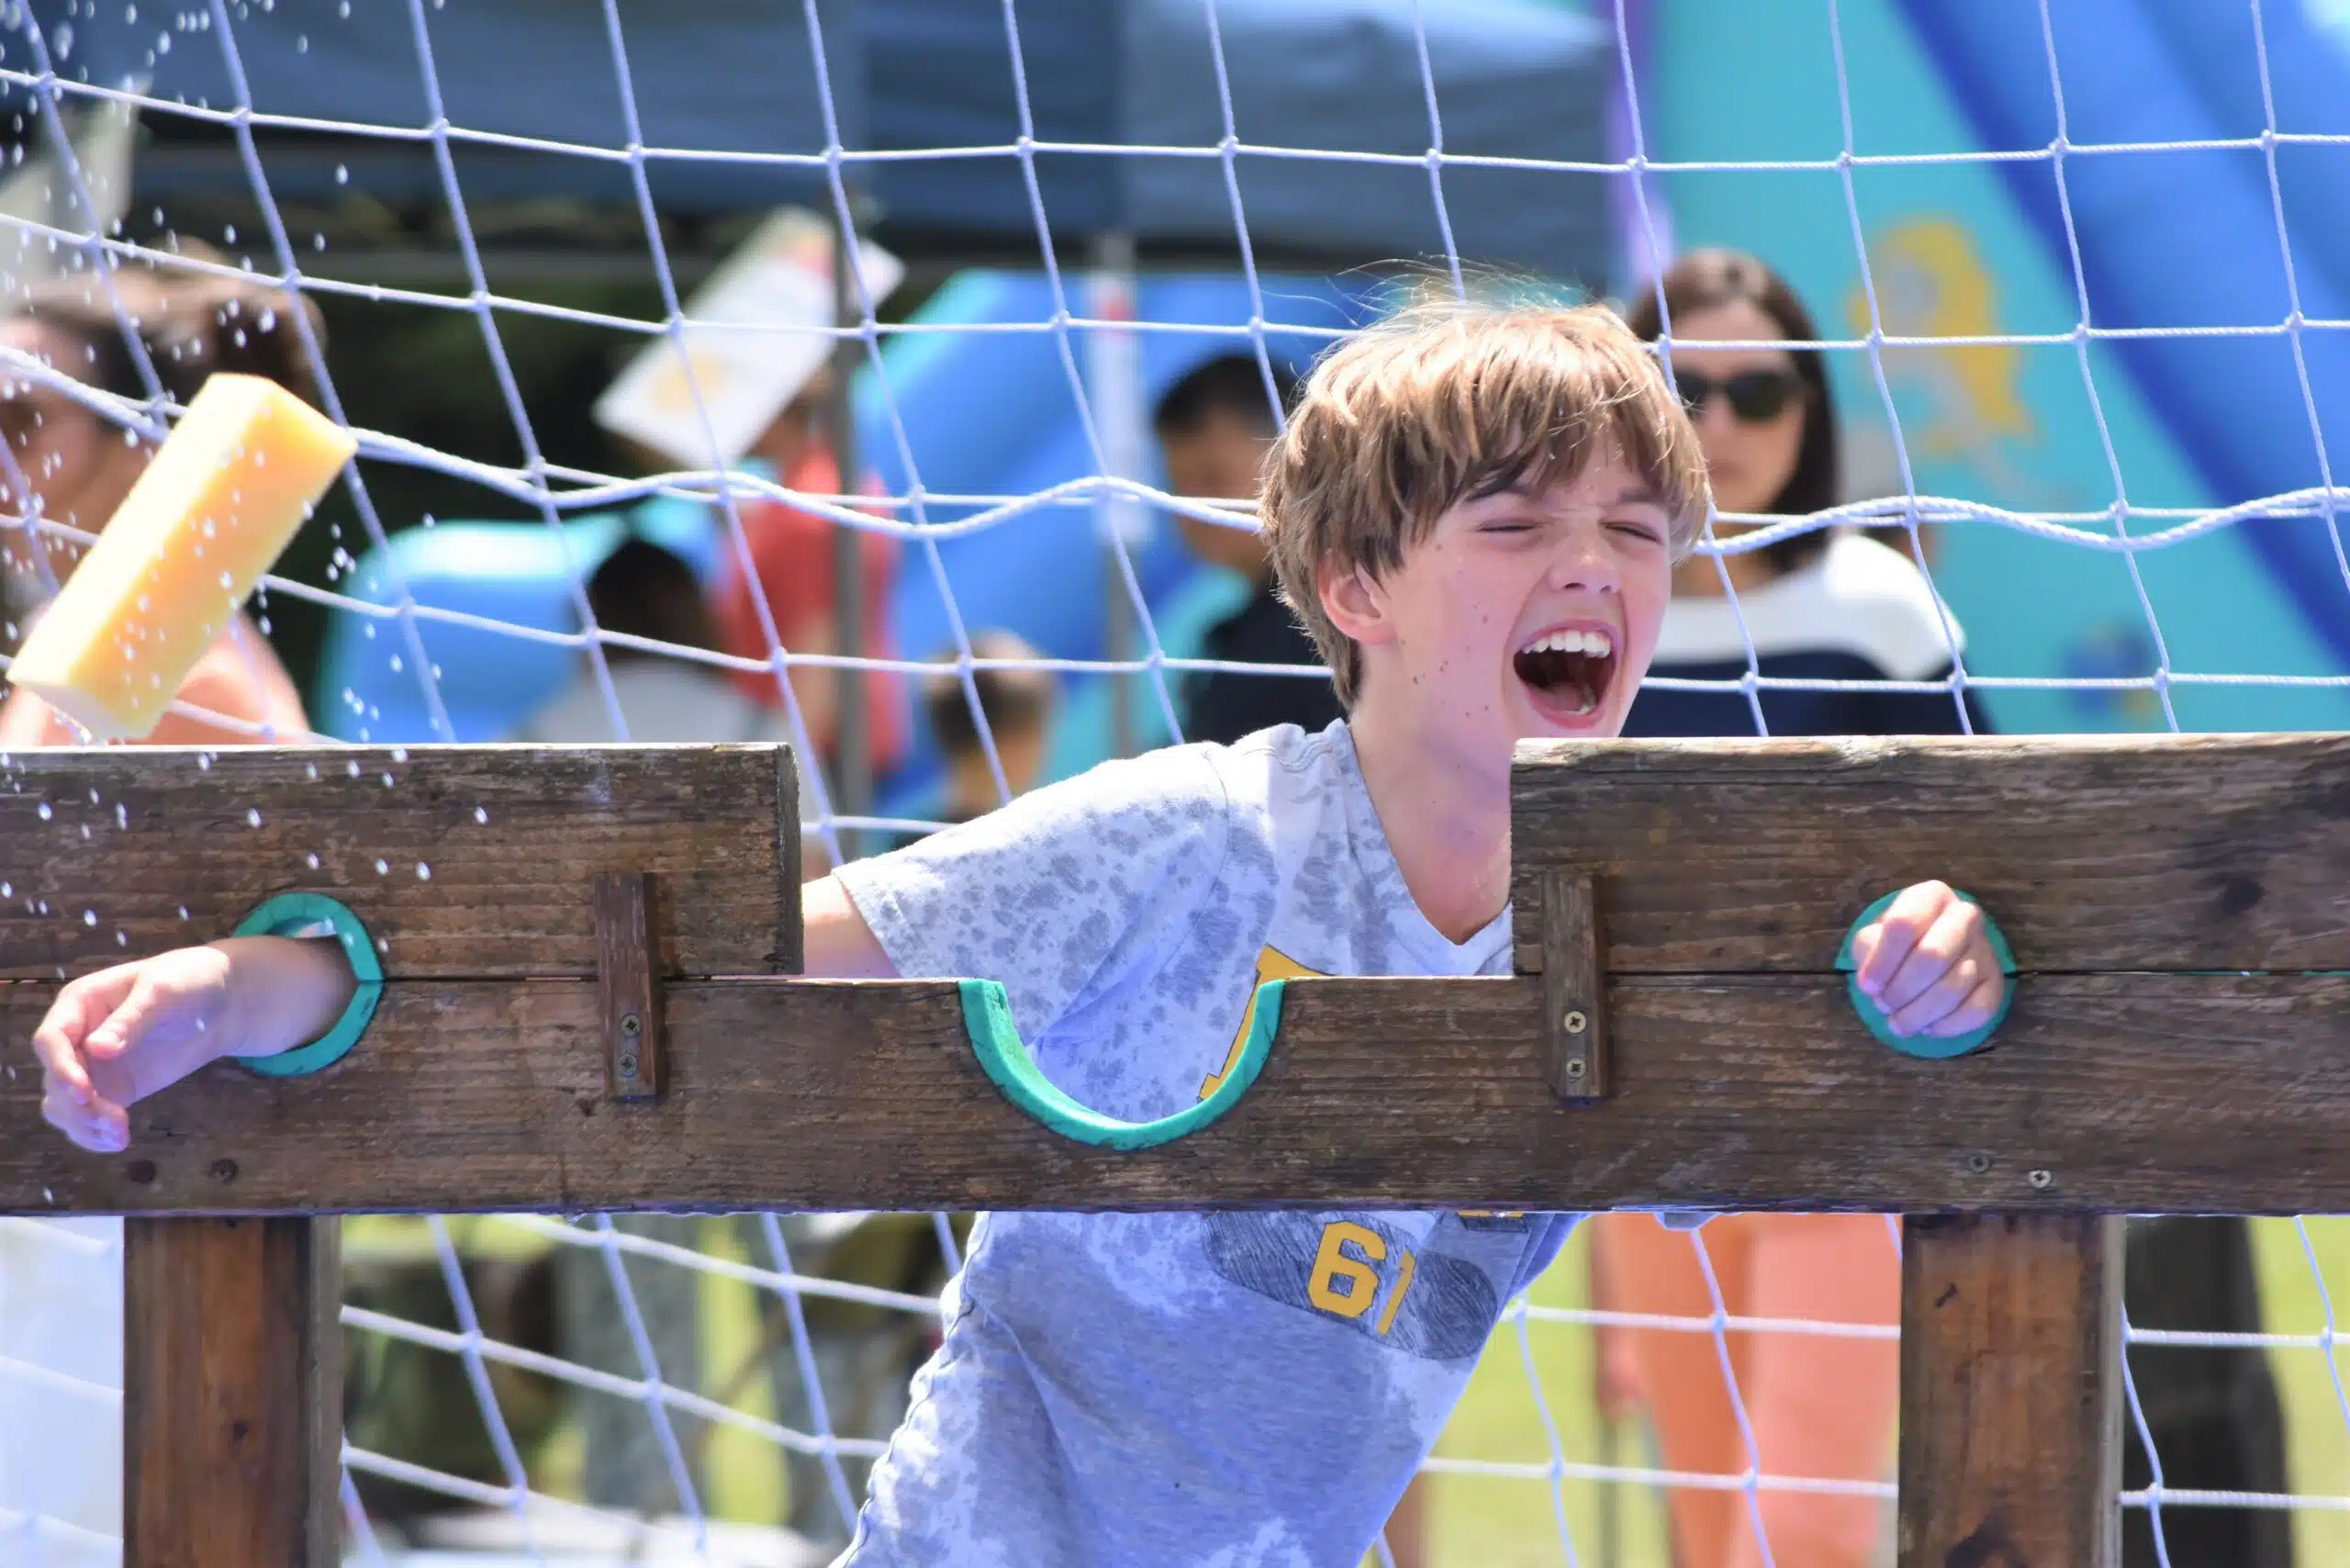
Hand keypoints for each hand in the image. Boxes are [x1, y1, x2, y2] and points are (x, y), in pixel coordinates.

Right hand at [33, 936, 357, 1151]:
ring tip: (119, 1135)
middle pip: (54, 1078)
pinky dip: (95, 1133)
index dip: (60, 1067)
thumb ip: (131, 1020)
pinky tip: (117, 1141)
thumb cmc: (189, 982)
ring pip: (65, 1104)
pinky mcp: (113, 1089)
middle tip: (113, 1120)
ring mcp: (93, 1066)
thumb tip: (97, 1049)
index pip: (51, 1039)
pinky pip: (89, 1116)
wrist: (221, 1001)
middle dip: (77, 1105)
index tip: (84, 1091)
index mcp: (80, 1004)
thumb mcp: (163, 992)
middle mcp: (77, 1038)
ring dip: (84, 1124)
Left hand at [1848, 880, 2008, 1038]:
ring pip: (1954, 987)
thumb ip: (1868, 951)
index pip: (1904, 924)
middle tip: (1883, 1005)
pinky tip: (1927, 1027)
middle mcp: (1965, 916)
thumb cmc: (1897, 942)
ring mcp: (1985, 949)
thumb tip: (1873, 984)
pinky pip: (1977, 1011)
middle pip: (1933, 955)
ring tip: (1898, 1023)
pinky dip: (1947, 1026)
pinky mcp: (1996, 982)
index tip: (1867, 986)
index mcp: (1931, 896)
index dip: (1882, 961)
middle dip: (1902, 989)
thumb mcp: (1874, 936)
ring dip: (1919, 1013)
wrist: (1933, 949)